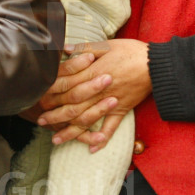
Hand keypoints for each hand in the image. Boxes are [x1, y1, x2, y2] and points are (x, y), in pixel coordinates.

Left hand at [37, 39, 151, 151]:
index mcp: (92, 71)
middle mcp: (98, 90)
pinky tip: (91, 149)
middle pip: (72, 105)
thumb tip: (65, 49)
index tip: (38, 98)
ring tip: (55, 139)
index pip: (66, 84)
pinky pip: (111, 127)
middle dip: (54, 115)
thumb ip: (84, 48)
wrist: (156, 64)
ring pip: (86, 119)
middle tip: (40, 121)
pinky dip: (101, 139)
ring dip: (70, 131)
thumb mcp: (106, 44)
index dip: (51, 92)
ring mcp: (110, 102)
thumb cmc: (131, 51)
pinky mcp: (122, 109)